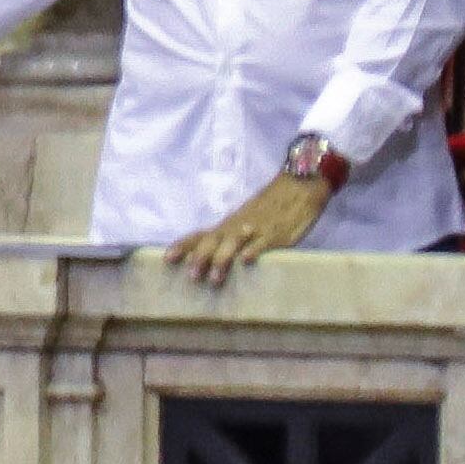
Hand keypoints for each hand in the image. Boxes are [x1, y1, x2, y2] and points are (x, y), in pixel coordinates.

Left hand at [168, 171, 331, 284]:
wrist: (297, 186)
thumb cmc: (270, 208)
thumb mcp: (246, 221)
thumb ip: (231, 238)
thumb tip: (212, 259)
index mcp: (229, 225)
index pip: (201, 234)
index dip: (184, 245)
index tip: (167, 258)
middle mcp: (237, 227)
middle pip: (213, 240)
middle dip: (200, 257)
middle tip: (191, 276)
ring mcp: (256, 229)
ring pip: (234, 243)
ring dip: (222, 259)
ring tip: (214, 277)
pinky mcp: (276, 234)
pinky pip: (263, 242)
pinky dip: (254, 250)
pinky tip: (247, 261)